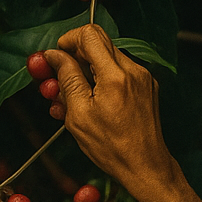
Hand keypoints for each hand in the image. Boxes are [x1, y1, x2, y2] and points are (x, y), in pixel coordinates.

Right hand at [43, 25, 179, 201]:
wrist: (146, 166)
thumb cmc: (112, 148)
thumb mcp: (79, 115)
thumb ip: (67, 79)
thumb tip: (54, 55)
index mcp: (115, 76)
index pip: (89, 35)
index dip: (68, 41)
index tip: (56, 57)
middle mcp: (133, 71)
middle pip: (99, 42)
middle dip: (75, 55)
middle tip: (60, 77)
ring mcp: (143, 77)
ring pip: (108, 58)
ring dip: (87, 71)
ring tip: (72, 98)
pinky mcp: (147, 86)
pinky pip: (119, 72)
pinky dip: (102, 80)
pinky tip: (92, 102)